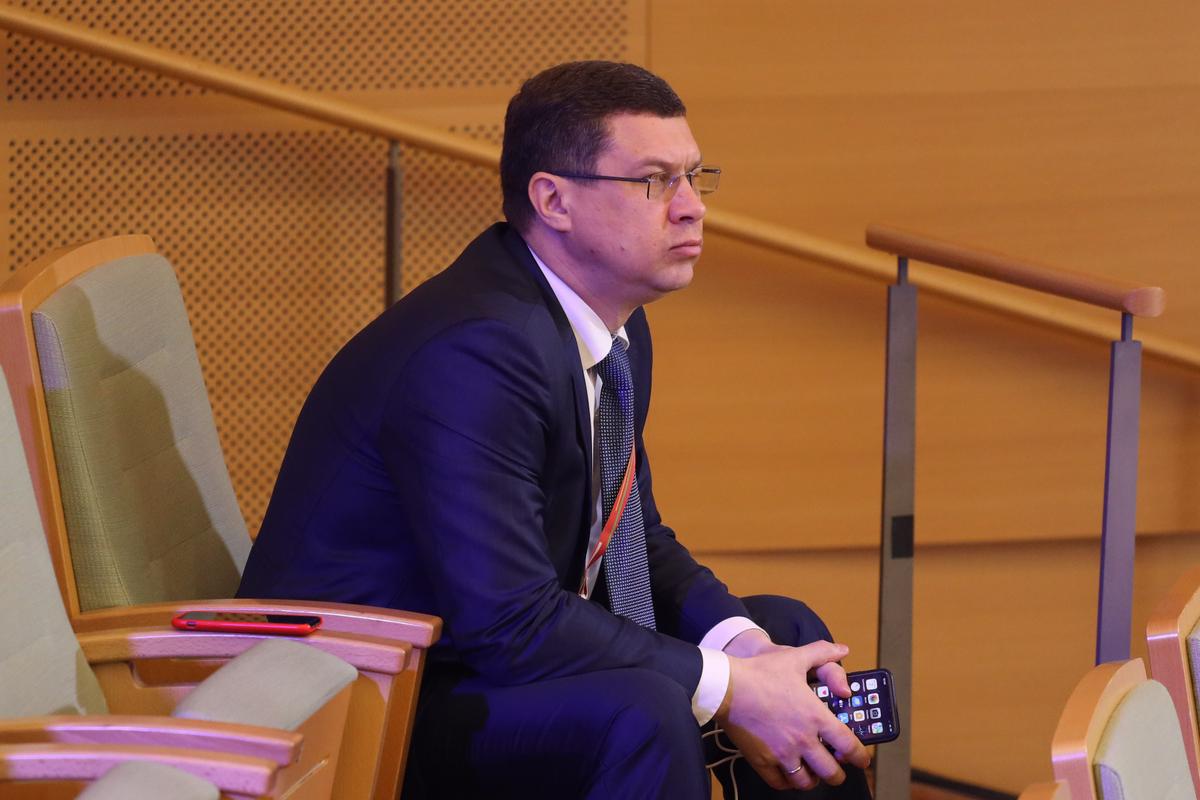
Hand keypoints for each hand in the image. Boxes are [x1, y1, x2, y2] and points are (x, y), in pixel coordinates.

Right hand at [715, 641, 869, 790]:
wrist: (726, 685)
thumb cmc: (761, 672)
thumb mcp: (795, 657)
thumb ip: (822, 653)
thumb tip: (843, 650)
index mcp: (816, 717)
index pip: (848, 746)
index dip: (860, 757)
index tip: (863, 760)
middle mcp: (803, 740)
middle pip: (831, 772)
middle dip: (838, 774)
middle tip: (838, 770)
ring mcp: (782, 753)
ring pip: (806, 782)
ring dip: (814, 779)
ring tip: (813, 773)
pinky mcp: (762, 760)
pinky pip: (780, 783)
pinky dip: (788, 783)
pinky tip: (789, 775)